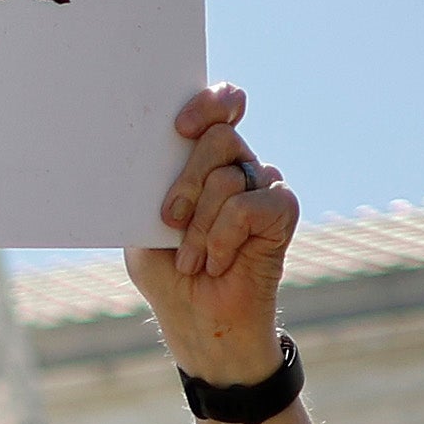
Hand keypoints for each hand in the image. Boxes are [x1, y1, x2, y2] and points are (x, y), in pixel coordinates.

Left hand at [132, 85, 294, 383]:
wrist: (196, 321)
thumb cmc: (167, 270)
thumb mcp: (143, 223)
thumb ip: (150, 184)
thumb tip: (140, 152)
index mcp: (204, 158)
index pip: (221, 105)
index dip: (209, 103)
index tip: (179, 127)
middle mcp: (238, 165)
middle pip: (219, 138)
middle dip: (186, 181)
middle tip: (169, 220)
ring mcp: (263, 188)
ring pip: (229, 176)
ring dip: (199, 225)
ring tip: (191, 259)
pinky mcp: (283, 214)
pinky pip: (252, 206)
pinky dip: (224, 236)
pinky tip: (218, 262)